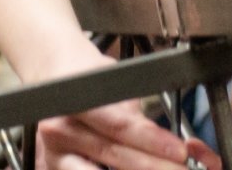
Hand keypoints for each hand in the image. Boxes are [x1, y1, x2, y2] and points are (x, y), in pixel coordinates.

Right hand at [32, 43, 220, 169]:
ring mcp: (52, 152)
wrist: (52, 71)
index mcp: (75, 100)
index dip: (153, 142)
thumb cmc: (86, 74)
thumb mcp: (113, 82)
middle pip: (113, 154)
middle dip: (153, 167)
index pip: (120, 126)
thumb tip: (167, 143)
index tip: (180, 152)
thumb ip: (134, 115)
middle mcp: (59, 129)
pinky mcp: (52, 167)